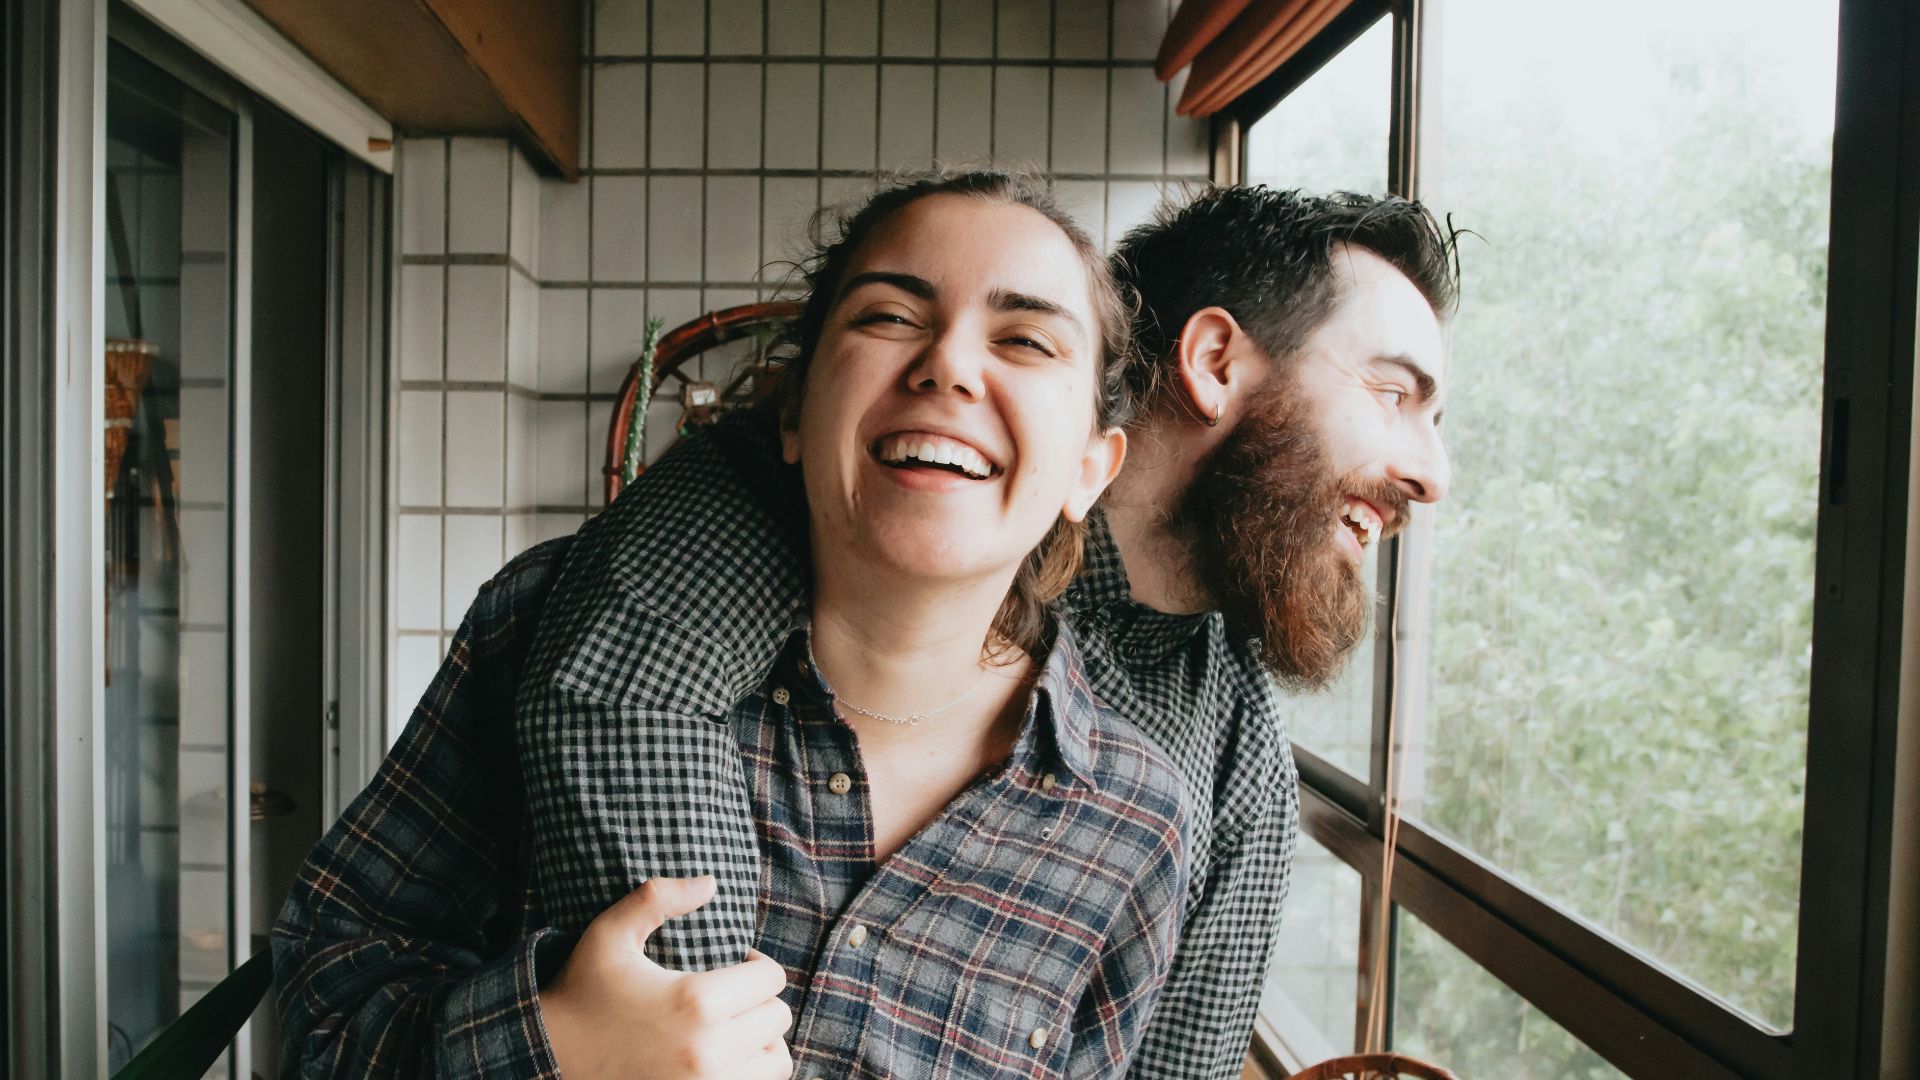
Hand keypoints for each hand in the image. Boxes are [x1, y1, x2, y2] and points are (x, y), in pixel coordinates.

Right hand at [539, 875, 793, 1078]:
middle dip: (761, 1001)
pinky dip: (750, 1072)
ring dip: (763, 1041)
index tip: (737, 963)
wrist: (549, 1058)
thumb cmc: (581, 992)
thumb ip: (657, 897)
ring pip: (776, 1062)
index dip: (758, 965)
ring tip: (737, 1028)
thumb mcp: (609, 935)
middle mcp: (710, 1051)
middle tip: (735, 994)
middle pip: (777, 1019)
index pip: (771, 979)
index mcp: (696, 1002)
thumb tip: (711, 882)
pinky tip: (725, 1057)